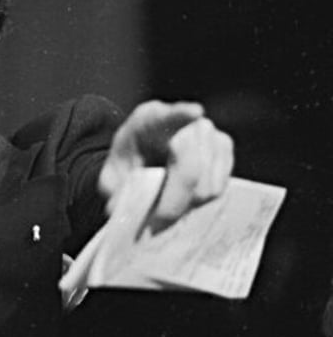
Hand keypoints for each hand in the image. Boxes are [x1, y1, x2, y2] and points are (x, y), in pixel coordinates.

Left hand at [98, 100, 233, 230]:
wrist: (145, 156)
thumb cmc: (129, 165)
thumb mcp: (111, 178)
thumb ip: (112, 191)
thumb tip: (116, 209)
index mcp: (150, 119)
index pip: (169, 115)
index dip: (182, 113)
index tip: (194, 112)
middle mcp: (187, 122)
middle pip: (190, 168)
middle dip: (173, 202)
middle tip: (156, 223)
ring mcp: (210, 134)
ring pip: (207, 184)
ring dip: (186, 204)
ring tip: (165, 209)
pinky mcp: (224, 150)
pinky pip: (218, 187)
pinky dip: (200, 201)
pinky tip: (183, 200)